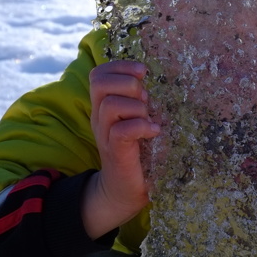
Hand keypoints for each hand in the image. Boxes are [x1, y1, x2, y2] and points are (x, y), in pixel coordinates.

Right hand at [82, 60, 159, 238]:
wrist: (124, 191)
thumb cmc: (137, 153)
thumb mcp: (136, 120)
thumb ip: (139, 101)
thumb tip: (157, 81)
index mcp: (104, 106)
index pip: (99, 74)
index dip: (120, 66)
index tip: (142, 72)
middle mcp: (100, 117)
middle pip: (100, 83)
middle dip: (128, 84)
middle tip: (145, 99)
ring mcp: (105, 134)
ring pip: (111, 104)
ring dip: (136, 106)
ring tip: (149, 118)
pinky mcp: (115, 151)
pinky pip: (121, 130)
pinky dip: (141, 126)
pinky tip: (154, 131)